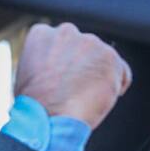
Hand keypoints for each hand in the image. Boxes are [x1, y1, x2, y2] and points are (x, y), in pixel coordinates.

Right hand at [14, 22, 130, 129]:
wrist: (48, 118)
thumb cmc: (35, 105)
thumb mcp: (28, 74)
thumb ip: (45, 61)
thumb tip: (58, 66)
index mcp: (42, 34)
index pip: (59, 42)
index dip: (62, 62)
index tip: (62, 78)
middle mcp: (66, 32)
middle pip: (82, 47)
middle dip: (82, 65)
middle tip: (75, 89)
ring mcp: (90, 43)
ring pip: (102, 58)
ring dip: (98, 75)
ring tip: (86, 98)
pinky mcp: (110, 57)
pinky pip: (121, 70)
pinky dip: (116, 84)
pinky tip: (102, 99)